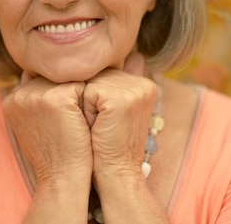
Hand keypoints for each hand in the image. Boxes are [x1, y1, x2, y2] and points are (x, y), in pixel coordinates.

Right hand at [2, 73, 92, 187]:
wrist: (62, 177)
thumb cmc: (53, 153)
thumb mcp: (35, 124)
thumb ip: (36, 100)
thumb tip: (42, 78)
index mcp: (11, 99)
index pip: (41, 81)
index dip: (57, 97)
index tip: (61, 120)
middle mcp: (20, 93)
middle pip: (55, 78)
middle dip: (68, 93)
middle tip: (72, 121)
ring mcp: (36, 94)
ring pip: (68, 80)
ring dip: (79, 96)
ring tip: (78, 121)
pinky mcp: (56, 98)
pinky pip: (82, 85)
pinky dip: (88, 100)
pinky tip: (85, 120)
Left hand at [82, 53, 157, 176]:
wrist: (116, 173)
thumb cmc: (110, 144)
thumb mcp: (115, 110)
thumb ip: (117, 83)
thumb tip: (129, 58)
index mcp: (145, 84)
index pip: (105, 74)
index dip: (96, 97)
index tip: (107, 121)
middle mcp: (144, 84)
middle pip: (97, 76)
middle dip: (90, 100)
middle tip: (102, 125)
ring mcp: (134, 90)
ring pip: (90, 83)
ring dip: (86, 105)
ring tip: (98, 126)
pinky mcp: (119, 99)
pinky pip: (86, 92)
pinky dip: (85, 111)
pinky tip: (97, 128)